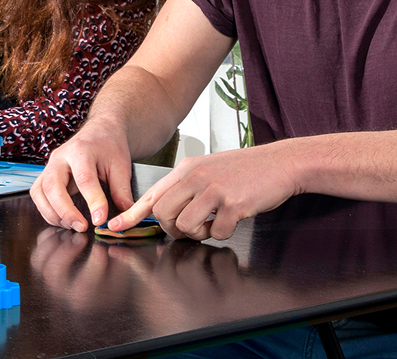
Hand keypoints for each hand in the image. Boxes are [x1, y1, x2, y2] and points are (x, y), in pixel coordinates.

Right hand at [32, 120, 136, 231]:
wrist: (99, 132)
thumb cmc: (109, 147)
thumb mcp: (121, 166)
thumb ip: (122, 191)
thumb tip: (126, 215)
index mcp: (82, 150)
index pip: (85, 179)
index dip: (93, 201)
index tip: (100, 219)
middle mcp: (60, 157)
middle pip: (53, 186)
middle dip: (65, 211)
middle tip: (82, 227)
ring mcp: (50, 165)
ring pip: (40, 192)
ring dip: (52, 213)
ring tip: (71, 225)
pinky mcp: (46, 175)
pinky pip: (38, 195)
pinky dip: (46, 210)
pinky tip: (62, 220)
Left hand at [108, 144, 302, 240]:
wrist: (280, 163)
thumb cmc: (245, 171)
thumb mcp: (208, 171)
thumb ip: (186, 188)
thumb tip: (165, 211)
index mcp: (186, 169)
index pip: (151, 194)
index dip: (131, 215)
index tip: (116, 226)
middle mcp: (196, 177)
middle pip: (163, 213)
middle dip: (172, 228)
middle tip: (189, 228)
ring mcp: (214, 190)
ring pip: (186, 225)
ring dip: (198, 233)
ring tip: (212, 224)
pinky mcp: (234, 204)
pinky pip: (217, 232)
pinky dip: (223, 233)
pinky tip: (232, 220)